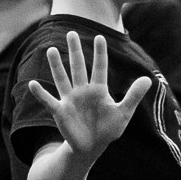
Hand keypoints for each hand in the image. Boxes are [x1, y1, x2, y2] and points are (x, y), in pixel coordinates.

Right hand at [28, 32, 150, 158]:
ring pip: (62, 78)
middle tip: (72, 32)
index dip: (100, 53)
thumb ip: (133, 96)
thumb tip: (148, 79)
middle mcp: (83, 91)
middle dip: (75, 50)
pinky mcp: (60, 111)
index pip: (99, 67)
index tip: (100, 37)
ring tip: (51, 49)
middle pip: (78, 67)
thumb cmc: (108, 129)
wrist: (91, 147)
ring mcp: (70, 100)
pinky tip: (32, 84)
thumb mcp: (123, 113)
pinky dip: (40, 94)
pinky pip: (49, 101)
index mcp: (99, 90)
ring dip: (56, 65)